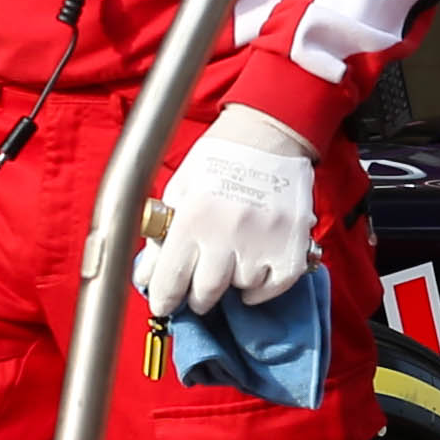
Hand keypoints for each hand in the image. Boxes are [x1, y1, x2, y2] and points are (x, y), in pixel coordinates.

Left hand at [135, 102, 318, 321]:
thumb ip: (162, 235)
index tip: (163, 305)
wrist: (269, 134)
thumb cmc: (221, 157)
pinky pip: (273, 288)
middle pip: (205, 294)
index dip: (163, 299)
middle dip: (196, 296)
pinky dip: (261, 286)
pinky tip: (253, 268)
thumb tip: (147, 275)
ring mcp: (264, 242)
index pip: (170, 279)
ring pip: (240, 289)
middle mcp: (228, 233)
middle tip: (197, 288)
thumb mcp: (180, 189)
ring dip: (232, 282)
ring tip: (232, 259)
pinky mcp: (292, 247)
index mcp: (194, 217)